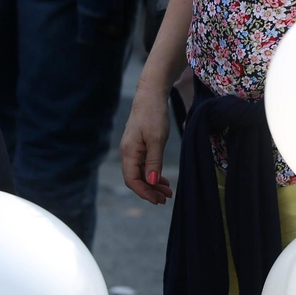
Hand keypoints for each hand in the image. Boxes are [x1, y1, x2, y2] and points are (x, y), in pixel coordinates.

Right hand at [120, 80, 172, 204]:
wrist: (151, 94)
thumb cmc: (153, 114)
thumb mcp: (157, 139)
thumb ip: (154, 161)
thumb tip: (152, 181)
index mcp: (129, 152)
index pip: (132, 180)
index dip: (144, 192)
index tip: (158, 200)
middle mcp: (128, 153)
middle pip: (136, 179)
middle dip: (150, 191)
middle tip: (166, 198)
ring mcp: (133, 149)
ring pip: (141, 173)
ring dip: (153, 184)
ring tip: (167, 192)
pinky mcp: (139, 145)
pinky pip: (144, 165)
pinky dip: (153, 173)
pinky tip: (162, 179)